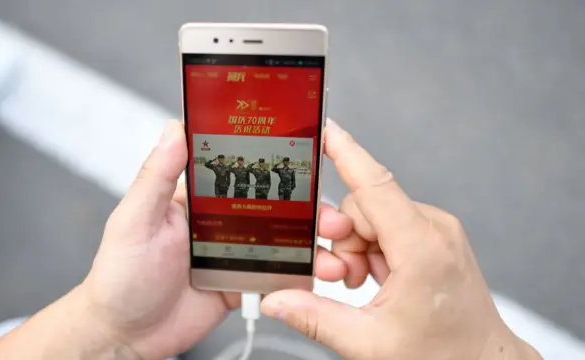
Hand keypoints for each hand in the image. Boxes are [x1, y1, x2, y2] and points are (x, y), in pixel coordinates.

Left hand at [76, 120, 352, 358]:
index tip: (305, 157)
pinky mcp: (242, 283)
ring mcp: (234, 252)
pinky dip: (299, 278)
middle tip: (330, 216)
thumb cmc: (119, 277)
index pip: (239, 169)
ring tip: (331, 256)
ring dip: (310, 246)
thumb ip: (157, 177)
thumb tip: (175, 128)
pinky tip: (317, 278)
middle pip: (272, 206)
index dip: (272, 162)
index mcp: (196, 198)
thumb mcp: (134, 221)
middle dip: (307, 209)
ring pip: (282, 241)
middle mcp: (220, 220)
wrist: (125, 336)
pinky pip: (277, 277)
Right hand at [261, 119, 541, 359]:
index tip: (325, 130)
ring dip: (357, 248)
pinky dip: (373, 249)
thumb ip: (316, 317)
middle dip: (342, 238)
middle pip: (364, 207)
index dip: (345, 153)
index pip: (374, 185)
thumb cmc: (443, 355)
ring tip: (363, 283)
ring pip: (373, 217)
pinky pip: (389, 227)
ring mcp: (437, 232)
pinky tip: (377, 278)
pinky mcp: (434, 237)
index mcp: (421, 249)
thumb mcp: (370, 343)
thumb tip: (278, 300)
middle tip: (340, 275)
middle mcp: (434, 229)